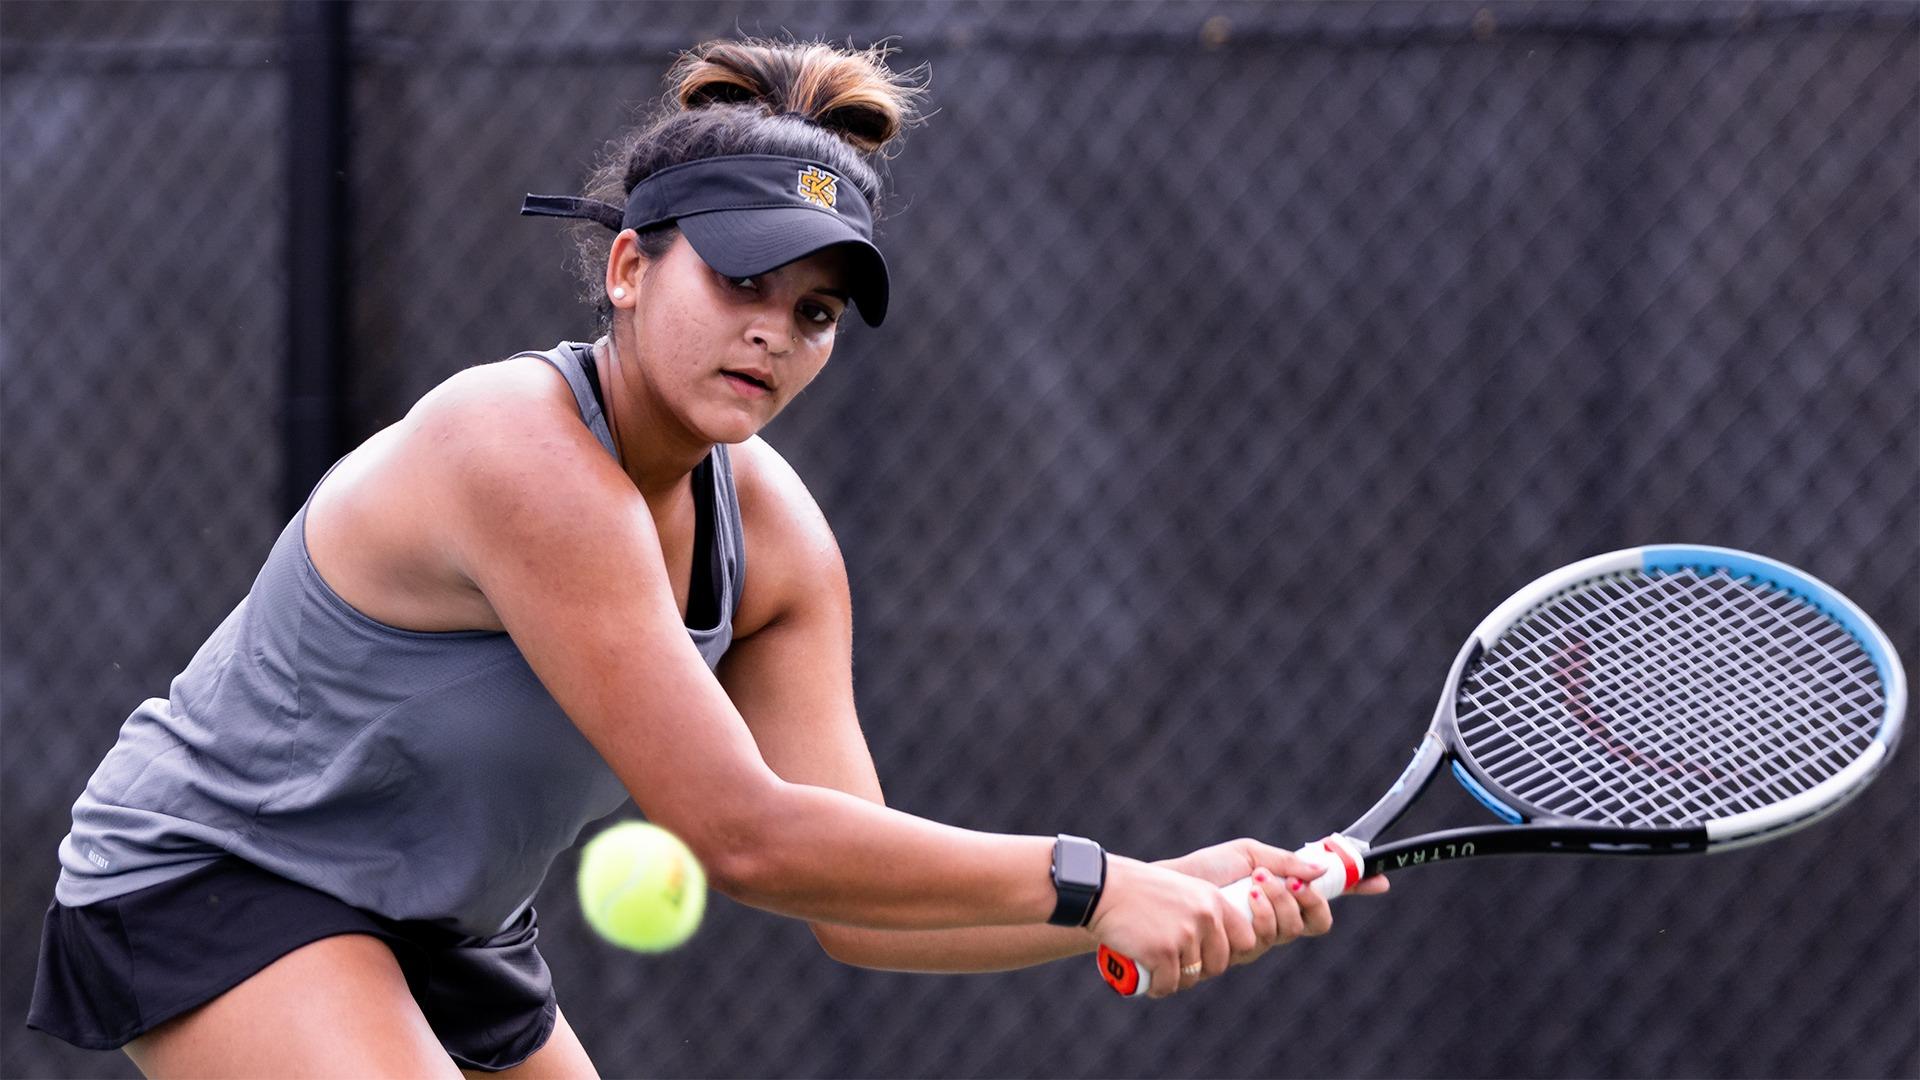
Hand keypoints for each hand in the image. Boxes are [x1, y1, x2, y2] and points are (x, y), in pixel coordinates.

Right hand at [1084, 855, 1256, 998]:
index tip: (1208, 955)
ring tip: (1159, 973)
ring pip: (1192, 977)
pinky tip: (1149, 982)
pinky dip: (1158, 988)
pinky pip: (1168, 985)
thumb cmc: (1138, 890)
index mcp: (1213, 900)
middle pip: (1219, 964)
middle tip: (1178, 968)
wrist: (1104, 889)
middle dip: (1200, 971)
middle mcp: (1205, 918)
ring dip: (1175, 980)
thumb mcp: (1182, 890)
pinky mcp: (1162, 953)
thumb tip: (1215, 944)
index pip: (1246, 939)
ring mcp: (1184, 936)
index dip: (1228, 953)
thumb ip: (1202, 910)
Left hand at [1156, 837, 1389, 967]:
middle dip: (1305, 899)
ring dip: (1277, 902)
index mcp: (1283, 898)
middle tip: (1284, 880)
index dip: (1356, 890)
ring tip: (1253, 882)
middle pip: (1315, 923)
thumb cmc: (1204, 871)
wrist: (1166, 889)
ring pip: (1289, 931)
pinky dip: (1258, 914)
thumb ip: (1285, 862)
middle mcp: (1275, 925)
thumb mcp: (1248, 853)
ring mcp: (1257, 942)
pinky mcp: (1235, 953)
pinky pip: (1262, 940)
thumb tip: (1321, 870)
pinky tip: (1243, 898)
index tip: (1380, 880)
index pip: (1327, 900)